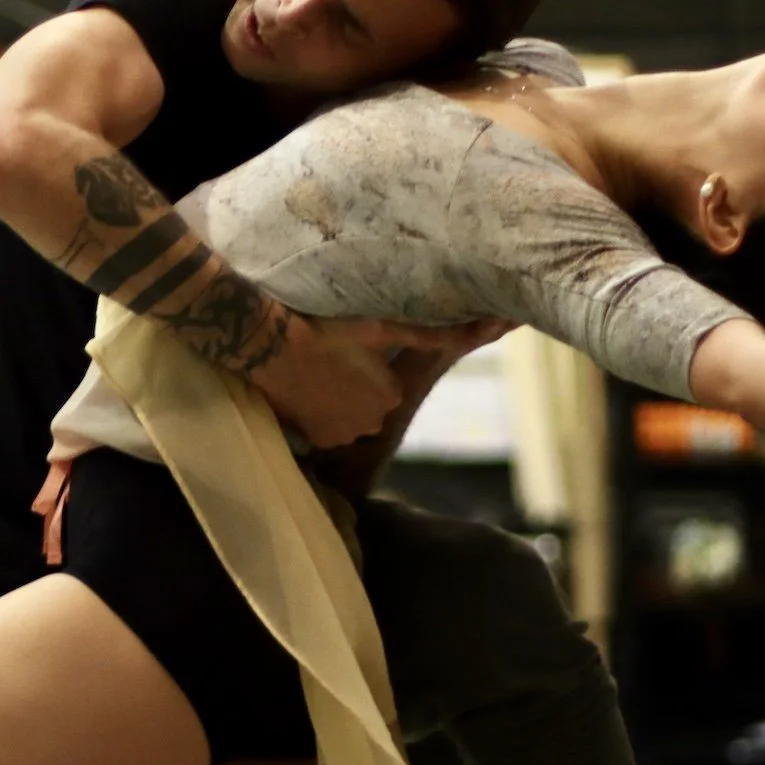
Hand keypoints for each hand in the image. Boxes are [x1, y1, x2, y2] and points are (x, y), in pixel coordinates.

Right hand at [249, 313, 509, 448]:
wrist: (272, 346)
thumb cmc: (328, 330)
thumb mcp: (381, 327)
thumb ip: (432, 333)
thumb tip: (493, 324)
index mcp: (392, 394)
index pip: (386, 385)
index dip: (367, 367)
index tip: (349, 351)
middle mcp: (373, 421)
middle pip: (366, 404)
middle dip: (352, 388)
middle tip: (330, 362)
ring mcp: (343, 435)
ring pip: (344, 418)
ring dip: (334, 403)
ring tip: (315, 376)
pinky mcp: (317, 440)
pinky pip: (322, 430)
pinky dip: (316, 416)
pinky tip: (304, 392)